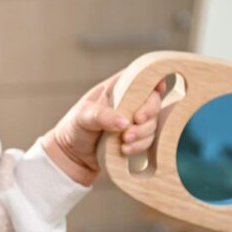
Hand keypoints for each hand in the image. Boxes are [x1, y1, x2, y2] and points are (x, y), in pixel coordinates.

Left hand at [42, 71, 164, 185]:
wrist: (72, 155)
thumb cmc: (74, 128)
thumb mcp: (82, 117)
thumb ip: (101, 116)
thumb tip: (124, 122)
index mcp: (115, 89)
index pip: (139, 77)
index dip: (152, 79)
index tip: (158, 88)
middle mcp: (128, 103)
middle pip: (153, 101)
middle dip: (148, 112)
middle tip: (136, 122)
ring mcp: (133, 121)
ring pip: (152, 123)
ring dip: (142, 133)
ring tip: (124, 141)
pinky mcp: (135, 139)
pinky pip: (148, 141)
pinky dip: (140, 146)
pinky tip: (125, 150)